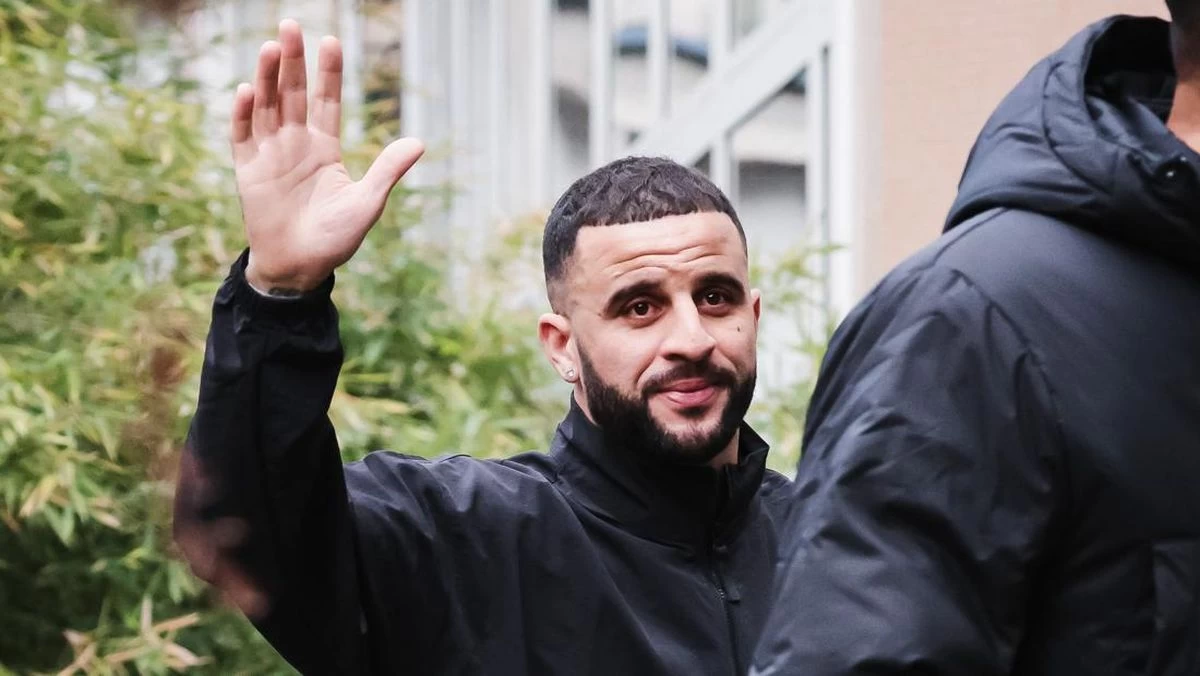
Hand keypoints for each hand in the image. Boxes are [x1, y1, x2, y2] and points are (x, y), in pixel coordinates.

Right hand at [233, 19, 424, 292]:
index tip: (330, 40)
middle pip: (293, 93)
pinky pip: (243, 136)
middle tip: (291, 24)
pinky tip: (247, 89)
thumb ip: (387, 171)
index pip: (325, 101)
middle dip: (293, 60)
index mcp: (324, 149)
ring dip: (268, 77)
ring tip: (273, 47)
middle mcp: (295, 144)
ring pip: (267, 106)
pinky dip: (244, 113)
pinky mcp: (248, 171)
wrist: (299, 268)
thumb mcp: (367, 203)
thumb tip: (419, 142)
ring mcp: (270, 155)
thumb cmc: (334, 239)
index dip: (327, 72)